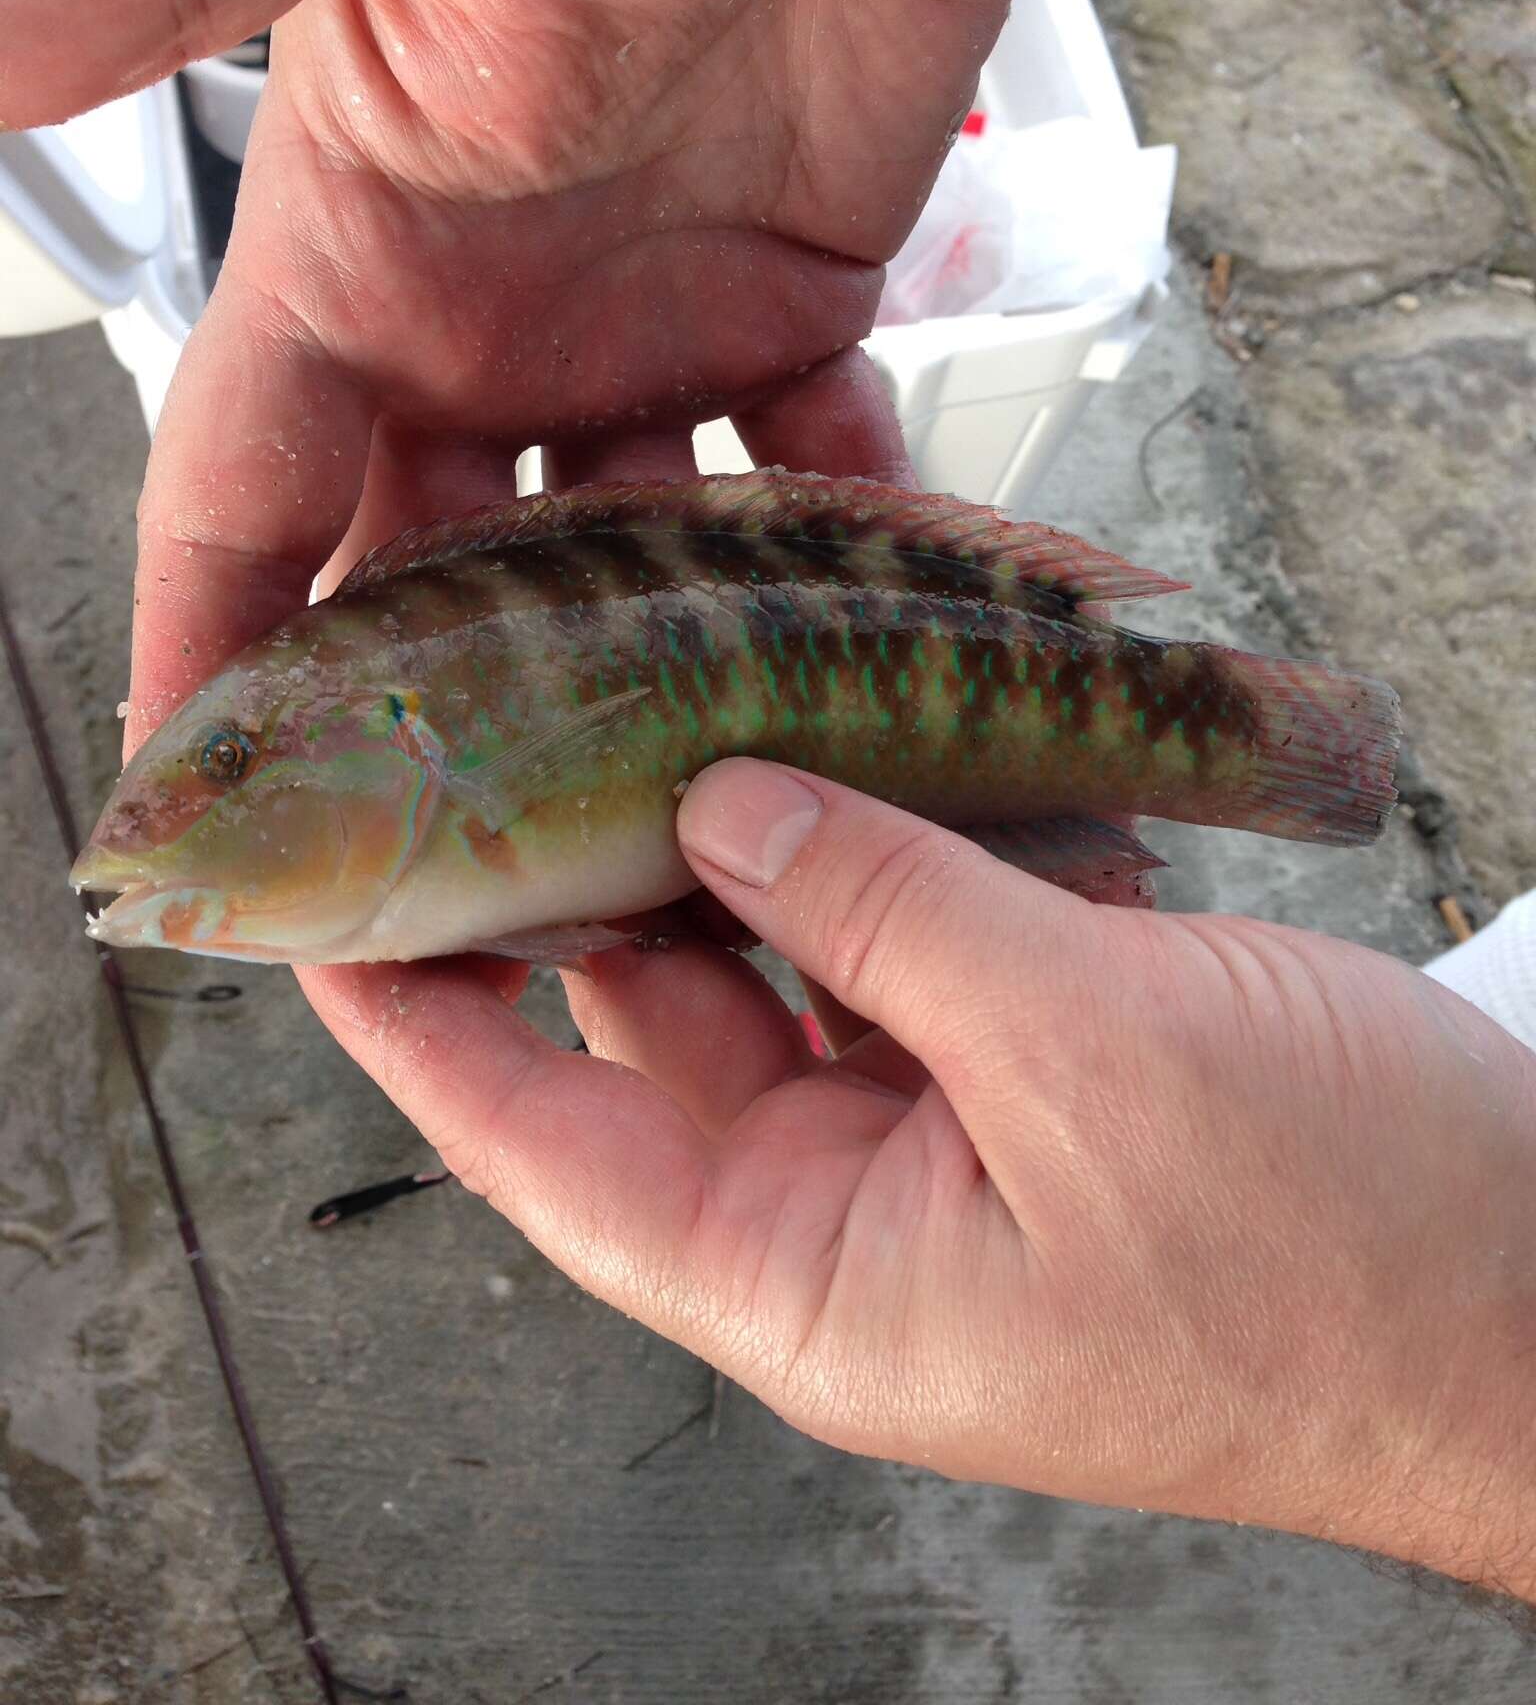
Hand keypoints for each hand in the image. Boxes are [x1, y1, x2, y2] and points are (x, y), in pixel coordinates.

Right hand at [0, 0, 1053, 750]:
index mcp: (353, 253)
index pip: (248, 503)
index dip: (225, 676)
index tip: (221, 853)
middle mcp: (484, 330)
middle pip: (434, 598)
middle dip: (448, 754)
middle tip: (481, 930)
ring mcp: (642, 342)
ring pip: (626, 586)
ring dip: (655, 703)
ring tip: (704, 846)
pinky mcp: (793, 320)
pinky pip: (811, 496)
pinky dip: (843, 583)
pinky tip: (881, 677)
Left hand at [302, 762, 1535, 1599]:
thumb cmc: (1346, 1250)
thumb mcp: (1090, 1055)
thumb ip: (886, 908)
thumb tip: (721, 801)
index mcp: (812, 1277)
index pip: (545, 1142)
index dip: (420, 1017)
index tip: (328, 896)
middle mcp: (847, 1215)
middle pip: (659, 1018)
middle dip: (600, 866)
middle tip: (529, 706)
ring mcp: (942, 1142)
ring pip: (792, 960)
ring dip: (768, 835)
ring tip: (701, 682)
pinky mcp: (1032, 1080)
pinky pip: (915, 948)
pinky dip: (904, 852)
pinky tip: (899, 743)